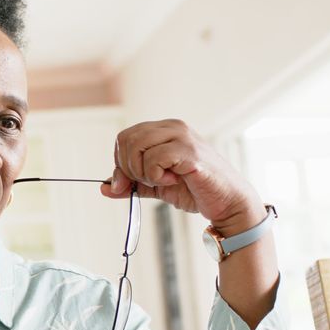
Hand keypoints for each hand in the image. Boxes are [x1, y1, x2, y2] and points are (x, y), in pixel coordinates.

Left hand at [99, 119, 263, 234]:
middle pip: (126, 139)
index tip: (132, 181)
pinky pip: (154, 159)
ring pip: (137, 147)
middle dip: (128, 168)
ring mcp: (182, 136)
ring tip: (164, 180)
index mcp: (164, 130)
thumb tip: (104, 187)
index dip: (120, 162)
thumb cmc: (194, 190)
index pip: (124, 137)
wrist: (226, 202)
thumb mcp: (155, 186)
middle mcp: (173, 127)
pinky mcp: (189, 151)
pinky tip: (175, 180)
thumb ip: (131, 184)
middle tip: (149, 182)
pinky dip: (156, 176)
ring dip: (143, 172)